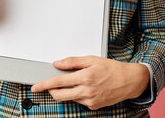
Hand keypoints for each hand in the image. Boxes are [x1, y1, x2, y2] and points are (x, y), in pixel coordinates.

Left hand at [31, 56, 148, 109]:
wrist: (129, 81)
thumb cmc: (112, 68)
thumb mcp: (92, 59)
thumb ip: (72, 62)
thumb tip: (57, 63)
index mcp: (85, 77)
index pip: (58, 82)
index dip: (44, 85)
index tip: (35, 86)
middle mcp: (87, 91)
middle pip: (60, 95)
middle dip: (51, 91)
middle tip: (49, 86)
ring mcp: (90, 100)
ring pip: (69, 98)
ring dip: (66, 91)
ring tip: (75, 81)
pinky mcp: (93, 106)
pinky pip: (79, 101)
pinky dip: (77, 94)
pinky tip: (85, 87)